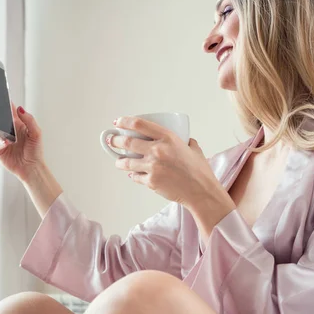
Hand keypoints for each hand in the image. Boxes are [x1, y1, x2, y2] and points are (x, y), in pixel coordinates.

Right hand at [0, 89, 44, 181]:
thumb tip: (19, 108)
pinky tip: (7, 143)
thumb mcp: (36, 133)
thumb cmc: (35, 150)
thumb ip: (29, 120)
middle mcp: (8, 130)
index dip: (3, 99)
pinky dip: (0, 143)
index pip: (8, 109)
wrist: (31, 168)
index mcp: (18, 124)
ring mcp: (2, 139)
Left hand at [110, 116, 225, 208]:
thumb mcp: (193, 148)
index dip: (124, 121)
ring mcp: (152, 167)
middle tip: (112, 141)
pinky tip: (133, 174)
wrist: (201, 192)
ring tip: (119, 161)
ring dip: (120, 161)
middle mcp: (158, 150)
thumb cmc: (199, 171)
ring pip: (127, 162)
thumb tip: (183, 138)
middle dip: (115, 141)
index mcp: (168, 138)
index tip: (117, 122)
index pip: (138, 124)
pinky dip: (133, 175)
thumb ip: (185, 140)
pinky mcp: (150, 181)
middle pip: (127, 142)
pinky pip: (135, 177)